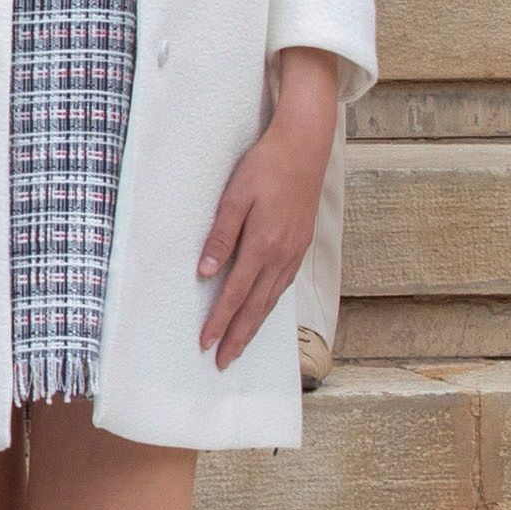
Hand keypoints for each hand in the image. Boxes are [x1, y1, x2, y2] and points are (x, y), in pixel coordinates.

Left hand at [198, 47, 338, 364]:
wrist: (305, 146)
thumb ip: (221, 235)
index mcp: (262, 244)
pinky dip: (271, 304)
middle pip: (256, 306)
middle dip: (239, 336)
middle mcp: (281, 255)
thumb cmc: (266, 166)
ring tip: (241, 345)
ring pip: (272, 299)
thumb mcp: (235, 196)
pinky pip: (284, 285)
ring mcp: (294, 251)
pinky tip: (263, 309)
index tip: (206, 344)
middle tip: (224, 362)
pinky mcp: (301, 244)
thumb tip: (205, 273)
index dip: (220, 321)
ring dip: (255, 325)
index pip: (235, 293)